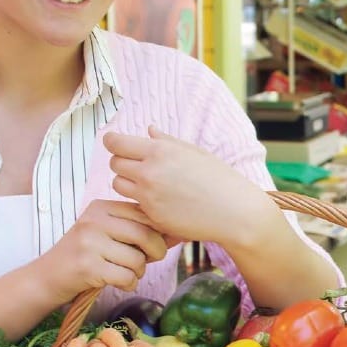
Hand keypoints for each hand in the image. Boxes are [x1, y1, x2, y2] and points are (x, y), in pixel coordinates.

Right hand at [37, 199, 167, 300]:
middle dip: (156, 252)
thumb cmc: (85, 256)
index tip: (163, 242)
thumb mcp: (106, 233)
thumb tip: (177, 233)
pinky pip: (126, 277)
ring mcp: (89, 243)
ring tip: (126, 272)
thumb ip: (136, 230)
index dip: (161, 230)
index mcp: (101, 207)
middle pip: (145, 234)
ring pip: (137, 259)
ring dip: (138, 272)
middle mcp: (94, 221)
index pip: (144, 213)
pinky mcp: (87, 267)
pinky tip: (119, 283)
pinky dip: (129, 284)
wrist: (48, 276)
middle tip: (149, 260)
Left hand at [104, 127, 271, 245]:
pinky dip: (141, 202)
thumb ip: (167, 141)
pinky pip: (133, 204)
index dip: (112, 142)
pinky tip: (160, 201)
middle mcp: (150, 172)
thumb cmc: (219, 179)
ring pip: (118, 184)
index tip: (115, 144)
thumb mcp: (195, 153)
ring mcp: (149, 196)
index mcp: (160, 150)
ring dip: (128, 183)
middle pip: (114, 163)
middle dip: (123, 163)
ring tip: (148, 185)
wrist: (234, 211)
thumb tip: (148, 130)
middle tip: (139, 167)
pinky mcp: (152, 216)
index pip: (115, 143)